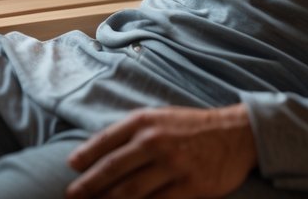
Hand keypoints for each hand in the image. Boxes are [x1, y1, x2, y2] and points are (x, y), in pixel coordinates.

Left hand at [66, 104, 257, 198]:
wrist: (236, 133)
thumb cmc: (192, 127)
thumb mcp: (161, 117)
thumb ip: (132, 132)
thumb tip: (97, 152)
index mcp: (146, 121)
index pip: (106, 140)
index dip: (85, 156)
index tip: (71, 168)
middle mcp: (156, 141)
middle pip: (112, 170)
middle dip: (88, 186)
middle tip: (71, 197)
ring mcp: (173, 165)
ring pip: (130, 192)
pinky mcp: (190, 186)